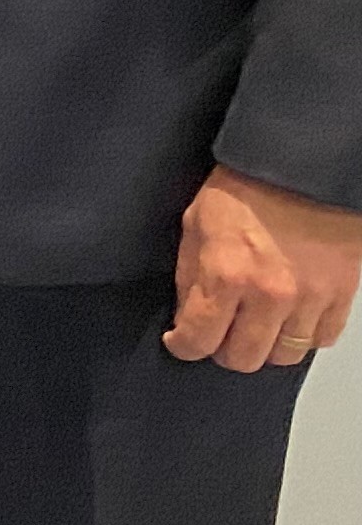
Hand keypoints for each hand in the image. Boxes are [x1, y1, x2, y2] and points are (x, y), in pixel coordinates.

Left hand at [166, 165, 360, 371]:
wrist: (301, 166)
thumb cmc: (247, 187)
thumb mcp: (195, 225)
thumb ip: (190, 277)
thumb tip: (186, 315)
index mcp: (226, 276)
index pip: (198, 340)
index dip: (183, 345)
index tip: (182, 340)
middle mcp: (270, 295)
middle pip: (243, 358)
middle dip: (223, 350)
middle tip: (219, 333)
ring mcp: (310, 298)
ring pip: (285, 355)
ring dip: (266, 345)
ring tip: (256, 325)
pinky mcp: (341, 294)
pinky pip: (322, 338)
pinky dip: (304, 335)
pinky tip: (289, 318)